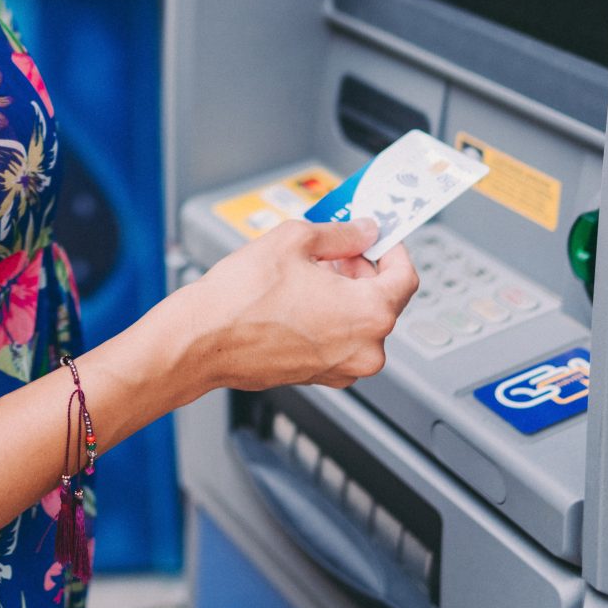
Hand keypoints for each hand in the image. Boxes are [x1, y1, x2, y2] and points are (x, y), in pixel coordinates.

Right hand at [171, 219, 421, 395]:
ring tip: (310, 272)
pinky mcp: (322, 376)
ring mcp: (344, 368)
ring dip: (345, 293)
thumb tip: (364, 230)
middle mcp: (365, 349)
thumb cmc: (241, 299)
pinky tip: (300, 298)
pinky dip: (331, 317)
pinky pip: (341, 340)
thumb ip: (342, 234)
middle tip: (337, 248)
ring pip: (361, 321)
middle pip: (384, 299)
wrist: (202, 341)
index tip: (379, 237)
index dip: (392, 249)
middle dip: (363, 269)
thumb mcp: (296, 240)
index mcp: (370, 314)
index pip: (405, 277)